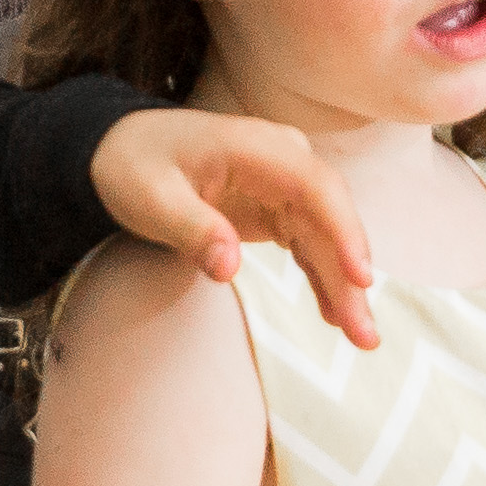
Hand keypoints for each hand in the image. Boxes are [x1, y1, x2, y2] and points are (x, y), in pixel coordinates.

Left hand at [86, 109, 384, 350]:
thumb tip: (228, 268)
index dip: (344, 231)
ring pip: (327, 237)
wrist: (121, 149)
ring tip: (361, 338)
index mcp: (255, 147)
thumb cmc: (134, 166)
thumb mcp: (150, 198)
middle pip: (330, 218)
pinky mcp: (278, 208)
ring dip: (344, 285)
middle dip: (351, 275)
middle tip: (364, 334)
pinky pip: (311, 244)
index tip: (360, 277)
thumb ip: (191, 229)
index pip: (315, 187)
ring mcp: (283, 184)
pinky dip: (323, 278)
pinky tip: (334, 314)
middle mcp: (281, 160)